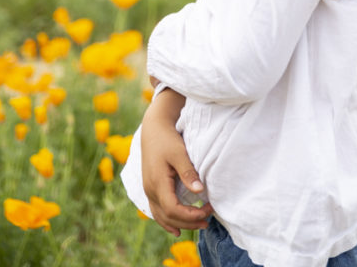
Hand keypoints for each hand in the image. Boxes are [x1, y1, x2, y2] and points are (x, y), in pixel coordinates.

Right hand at [141, 88, 211, 235]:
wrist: (153, 128)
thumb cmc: (167, 139)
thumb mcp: (179, 153)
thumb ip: (188, 172)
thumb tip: (199, 191)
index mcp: (157, 183)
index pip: (173, 210)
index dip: (191, 215)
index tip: (208, 210)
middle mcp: (150, 190)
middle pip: (168, 217)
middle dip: (189, 222)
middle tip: (208, 220)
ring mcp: (148, 190)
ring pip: (161, 217)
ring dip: (180, 224)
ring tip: (199, 225)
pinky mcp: (150, 188)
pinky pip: (157, 212)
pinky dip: (167, 221)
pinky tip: (176, 228)